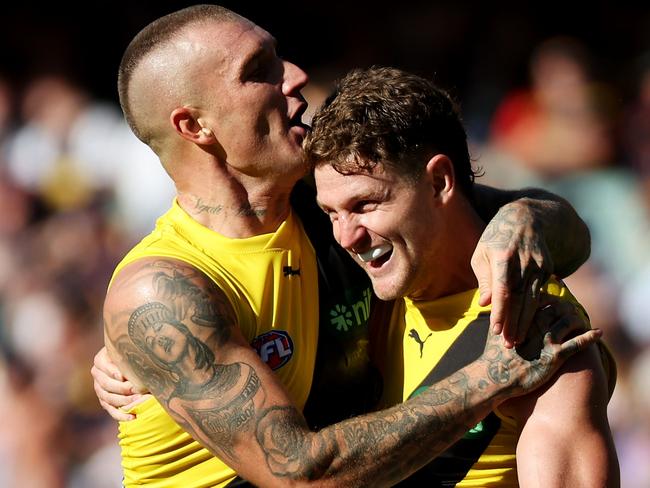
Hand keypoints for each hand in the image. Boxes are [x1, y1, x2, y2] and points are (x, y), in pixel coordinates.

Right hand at [91, 346, 149, 420]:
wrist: (129, 359)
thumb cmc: (131, 352)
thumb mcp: (127, 350)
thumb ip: (128, 355)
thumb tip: (133, 363)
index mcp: (100, 360)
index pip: (105, 367)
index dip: (113, 373)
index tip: (123, 377)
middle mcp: (97, 375)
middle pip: (106, 384)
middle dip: (122, 388)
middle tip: (136, 389)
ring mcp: (99, 389)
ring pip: (108, 398)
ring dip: (123, 401)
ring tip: (137, 402)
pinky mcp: (105, 400)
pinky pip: (111, 410)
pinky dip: (121, 415)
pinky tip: (133, 417)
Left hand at [472, 201, 552, 347]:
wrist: (525, 218)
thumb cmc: (495, 239)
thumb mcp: (482, 254)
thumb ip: (485, 280)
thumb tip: (485, 304)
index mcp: (503, 257)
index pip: (502, 290)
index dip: (500, 312)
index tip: (496, 331)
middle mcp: (523, 262)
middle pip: (519, 298)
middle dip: (514, 323)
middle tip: (509, 344)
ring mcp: (538, 265)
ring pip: (532, 299)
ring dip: (525, 321)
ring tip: (518, 340)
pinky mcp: (547, 268)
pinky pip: (540, 293)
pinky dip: (534, 310)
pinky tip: (529, 325)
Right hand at [481, 294, 599, 399]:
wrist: (495, 377)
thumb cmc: (494, 354)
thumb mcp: (495, 330)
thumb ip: (502, 316)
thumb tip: (498, 306)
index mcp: (522, 316)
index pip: (543, 299)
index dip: (551, 298)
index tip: (555, 300)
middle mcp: (536, 324)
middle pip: (559, 308)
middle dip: (567, 307)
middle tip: (571, 308)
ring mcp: (547, 340)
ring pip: (570, 322)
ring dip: (579, 319)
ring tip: (582, 320)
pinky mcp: (555, 356)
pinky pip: (578, 344)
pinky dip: (590, 337)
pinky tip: (598, 333)